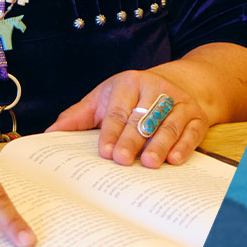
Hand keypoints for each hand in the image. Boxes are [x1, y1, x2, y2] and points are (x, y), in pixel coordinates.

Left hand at [50, 64, 210, 167]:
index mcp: (128, 83)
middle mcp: (155, 90)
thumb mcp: (102, 100)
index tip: (103, 151)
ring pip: (168, 125)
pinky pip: (192, 131)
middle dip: (131, 141)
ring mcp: (179, 102)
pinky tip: (175, 159)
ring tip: (150, 163)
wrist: (174, 84)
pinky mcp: (197, 115)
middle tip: (122, 160)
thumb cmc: (130, 97)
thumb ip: (78, 116)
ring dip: (159, 145)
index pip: (117, 111)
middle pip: (142, 119)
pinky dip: (184, 145)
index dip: (110, 132)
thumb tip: (49, 133)